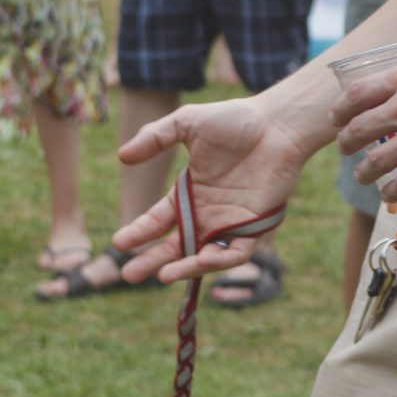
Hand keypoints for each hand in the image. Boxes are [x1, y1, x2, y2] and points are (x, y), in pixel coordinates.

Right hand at [114, 99, 311, 283]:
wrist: (277, 124)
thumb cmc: (235, 120)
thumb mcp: (187, 123)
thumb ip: (155, 137)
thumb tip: (122, 156)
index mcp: (189, 192)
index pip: (159, 220)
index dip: (140, 233)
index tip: (120, 242)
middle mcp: (207, 213)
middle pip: (176, 245)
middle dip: (152, 260)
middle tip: (129, 276)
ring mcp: (230, 222)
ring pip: (203, 255)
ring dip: (183, 267)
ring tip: (162, 276)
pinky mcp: (254, 227)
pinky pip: (235, 253)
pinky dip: (217, 261)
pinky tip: (198, 262)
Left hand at [334, 53, 396, 202]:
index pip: (355, 95)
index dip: (340, 111)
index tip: (338, 120)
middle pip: (357, 130)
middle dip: (346, 144)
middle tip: (347, 150)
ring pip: (374, 162)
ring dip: (363, 173)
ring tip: (364, 176)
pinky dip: (390, 192)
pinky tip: (390, 194)